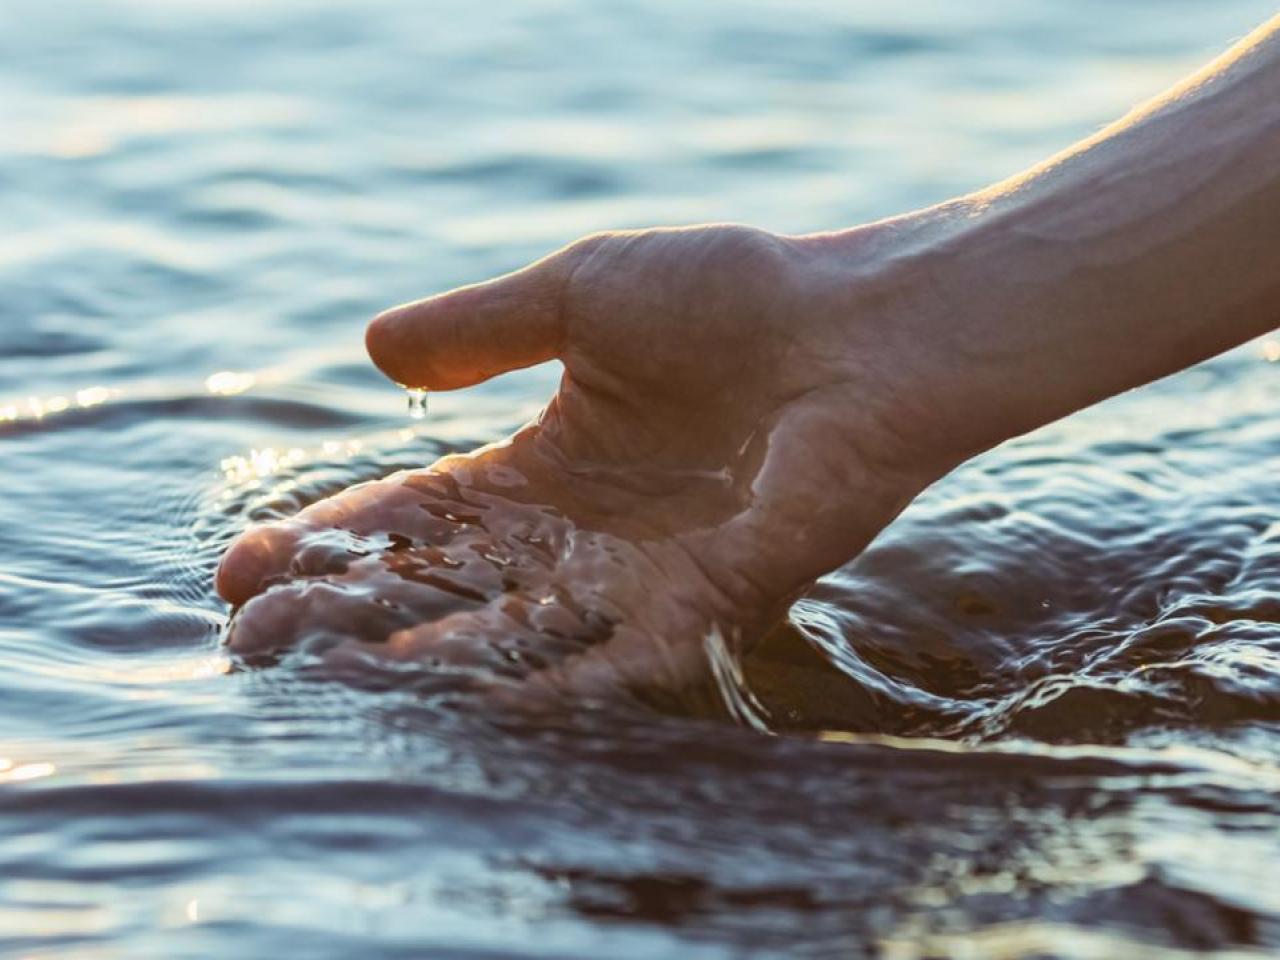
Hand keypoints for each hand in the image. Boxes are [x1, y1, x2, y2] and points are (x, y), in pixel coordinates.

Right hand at [215, 224, 939, 700]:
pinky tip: (486, 705)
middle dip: (350, 614)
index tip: (249, 563)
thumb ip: (481, 326)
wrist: (858, 329)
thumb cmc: (730, 298)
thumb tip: (371, 351)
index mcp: (548, 462)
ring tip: (343, 675)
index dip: (336, 538)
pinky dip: (559, 687)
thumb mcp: (579, 294)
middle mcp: (583, 533)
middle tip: (255, 640)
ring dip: (431, 659)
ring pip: (516, 635)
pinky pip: (623, 662)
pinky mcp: (708, 605)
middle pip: (447, 589)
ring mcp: (641, 576)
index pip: (421, 516)